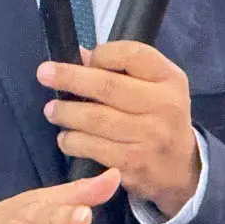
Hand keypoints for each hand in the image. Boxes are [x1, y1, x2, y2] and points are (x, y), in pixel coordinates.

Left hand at [37, 41, 200, 217]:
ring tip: (52, 110)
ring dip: (66, 113)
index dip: (102, 54)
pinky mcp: (133, 163)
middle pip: (108, 85)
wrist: (180, 169)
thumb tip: (78, 55)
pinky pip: (92, 148)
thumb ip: (122, 68)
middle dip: (70, 78)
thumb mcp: (155, 86)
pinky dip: (72, 141)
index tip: (84, 58)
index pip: (132, 54)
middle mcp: (163, 105)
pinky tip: (65, 138)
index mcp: (169, 78)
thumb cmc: (160, 117)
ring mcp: (149, 136)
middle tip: (44, 74)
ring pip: (95, 119)